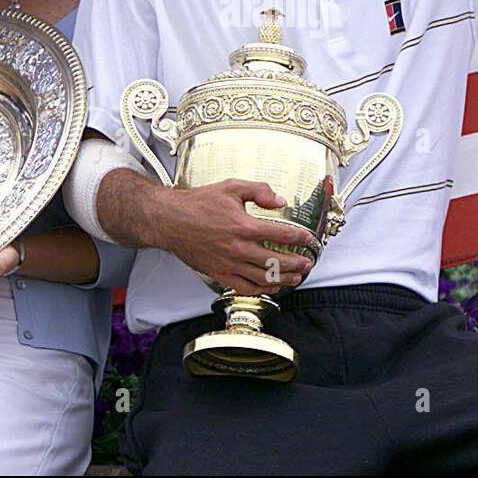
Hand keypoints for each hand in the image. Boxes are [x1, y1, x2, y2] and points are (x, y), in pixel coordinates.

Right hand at [146, 178, 317, 296]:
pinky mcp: (219, 274)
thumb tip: (280, 200)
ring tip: (295, 277)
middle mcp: (239, 248)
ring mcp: (229, 264)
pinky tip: (270, 287)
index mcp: (244, 226)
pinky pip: (245, 288)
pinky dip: (261, 290)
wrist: (170, 220)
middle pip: (277, 262)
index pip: (282, 235)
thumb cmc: (198, 203)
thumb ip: (259, 191)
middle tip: (307, 262)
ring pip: (263, 278)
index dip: (300, 238)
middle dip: (297, 264)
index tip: (308, 239)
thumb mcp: (231, 187)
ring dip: (283, 279)